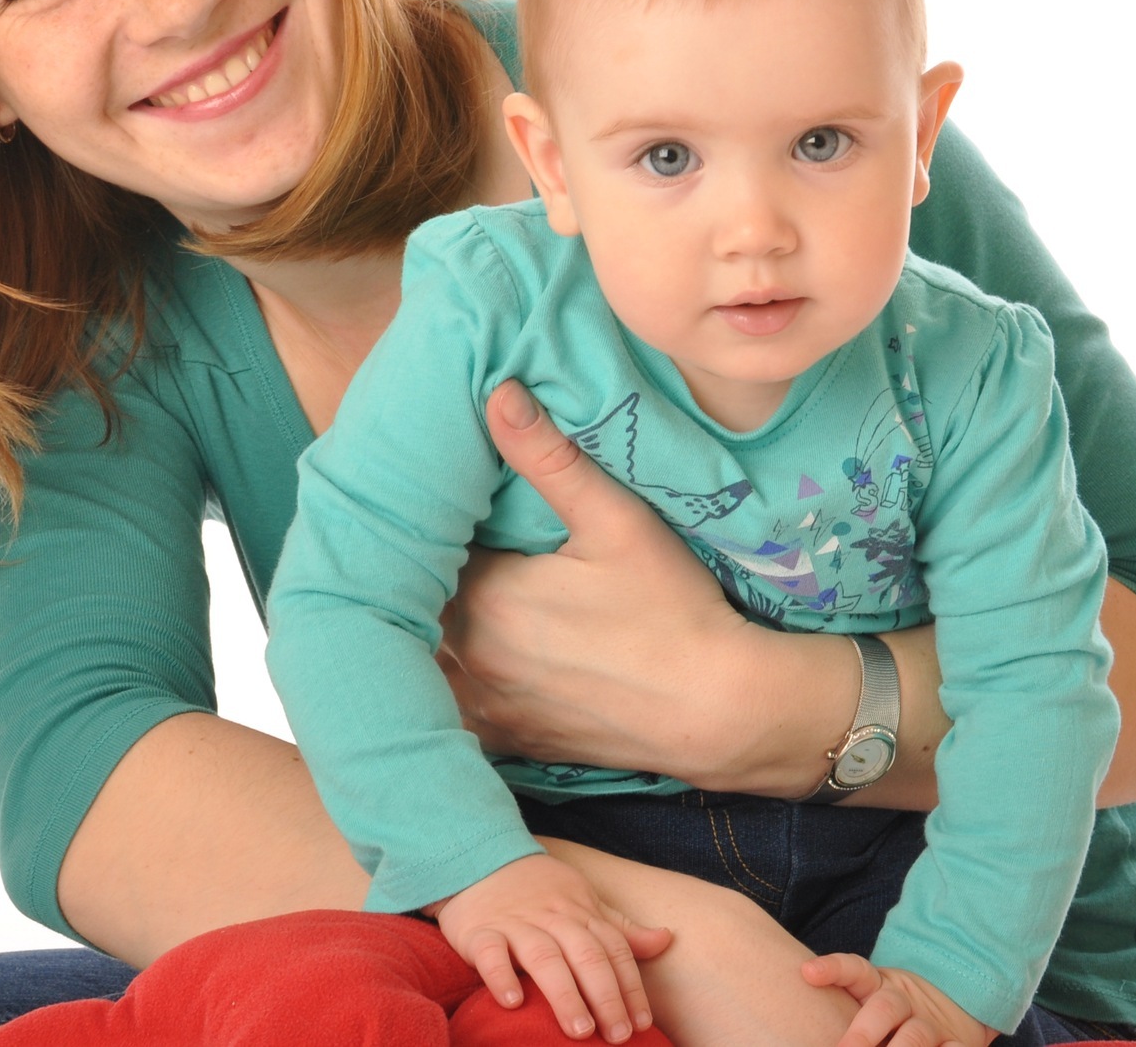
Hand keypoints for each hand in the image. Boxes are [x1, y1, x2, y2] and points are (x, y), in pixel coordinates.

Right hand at [435, 852, 671, 1042]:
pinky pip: (490, 953)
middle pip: (586, 955)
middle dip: (605, 996)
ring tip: (579, 1030)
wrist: (480, 858)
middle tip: (618, 1034)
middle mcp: (552, 918)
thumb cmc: (539, 891)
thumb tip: (665, 940)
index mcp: (580, 913)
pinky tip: (513, 1002)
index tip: (642, 1022)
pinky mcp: (479, 932)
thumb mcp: (584, 902)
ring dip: (565, 994)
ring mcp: (516, 924)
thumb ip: (620, 928)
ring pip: (545, 957)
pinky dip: (501, 976)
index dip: (630, 986)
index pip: (613, 950)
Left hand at [439, 380, 770, 779]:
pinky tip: (466, 666)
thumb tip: (499, 395)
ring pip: (427, 662)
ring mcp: (490, 706)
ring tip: (442, 602)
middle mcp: (473, 658)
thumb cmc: (672, 610)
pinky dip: (448, 690)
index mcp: (487, 598)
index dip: (432, 527)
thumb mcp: (618, 521)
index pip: (427, 551)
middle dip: (425, 577)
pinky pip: (453, 715)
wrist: (716, 708)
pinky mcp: (511, 740)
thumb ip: (551, 459)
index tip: (444, 507)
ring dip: (430, 633)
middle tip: (441, 546)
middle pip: (419, 606)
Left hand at [800, 953, 992, 1046]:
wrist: (958, 1011)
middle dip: (862, 1033)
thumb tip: (810, 1004)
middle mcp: (903, 1001)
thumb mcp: (868, 1006)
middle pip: (883, 1007)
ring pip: (916, 1033)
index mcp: (878, 987)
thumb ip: (847, 1014)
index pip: (855, 970)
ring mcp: (930, 1023)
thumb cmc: (894, 1020)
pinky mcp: (956, 1042)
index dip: (833, 968)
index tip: (808, 973)